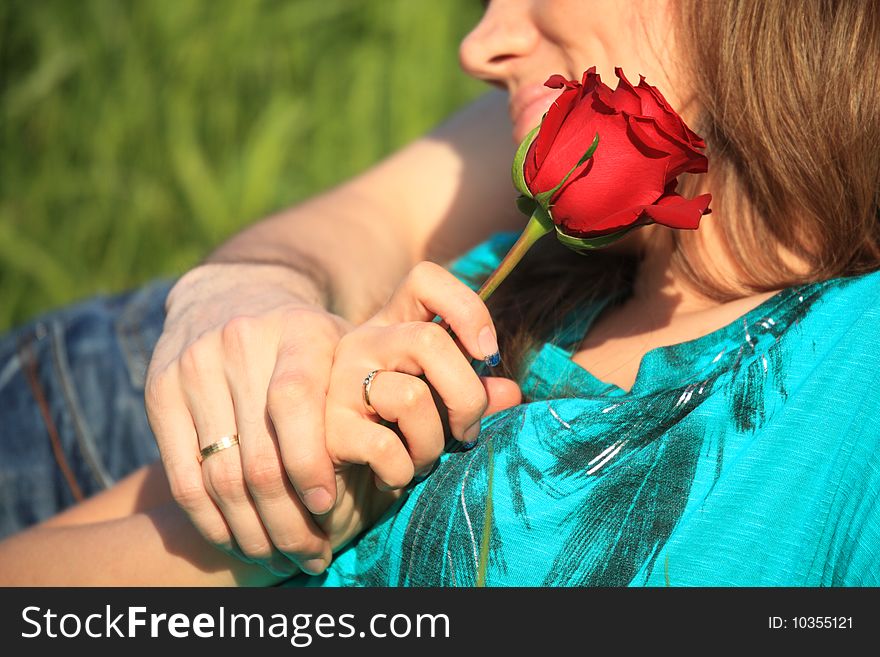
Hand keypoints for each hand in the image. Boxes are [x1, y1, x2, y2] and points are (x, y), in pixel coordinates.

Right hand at [145, 262, 349, 575]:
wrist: (229, 294)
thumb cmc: (307, 341)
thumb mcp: (345, 344)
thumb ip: (376, 388)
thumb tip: (411, 457)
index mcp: (299, 332)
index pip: (297, 403)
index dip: (310, 463)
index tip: (328, 507)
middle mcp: (240, 343)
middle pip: (258, 458)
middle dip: (287, 523)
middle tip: (311, 557)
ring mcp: (193, 367)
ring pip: (220, 478)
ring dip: (251, 534)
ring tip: (279, 560)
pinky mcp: (159, 391)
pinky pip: (184, 478)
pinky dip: (211, 523)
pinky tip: (237, 542)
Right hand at [323, 261, 522, 490]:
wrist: (332, 500)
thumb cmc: (396, 447)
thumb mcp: (441, 416)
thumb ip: (472, 397)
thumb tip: (509, 390)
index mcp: (393, 329)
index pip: (425, 280)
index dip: (466, 307)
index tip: (487, 353)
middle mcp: (362, 344)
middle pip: (430, 341)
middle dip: (467, 397)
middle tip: (466, 432)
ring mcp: (339, 382)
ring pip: (413, 398)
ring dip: (431, 445)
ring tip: (419, 461)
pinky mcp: (327, 427)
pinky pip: (386, 447)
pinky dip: (402, 472)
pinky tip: (391, 477)